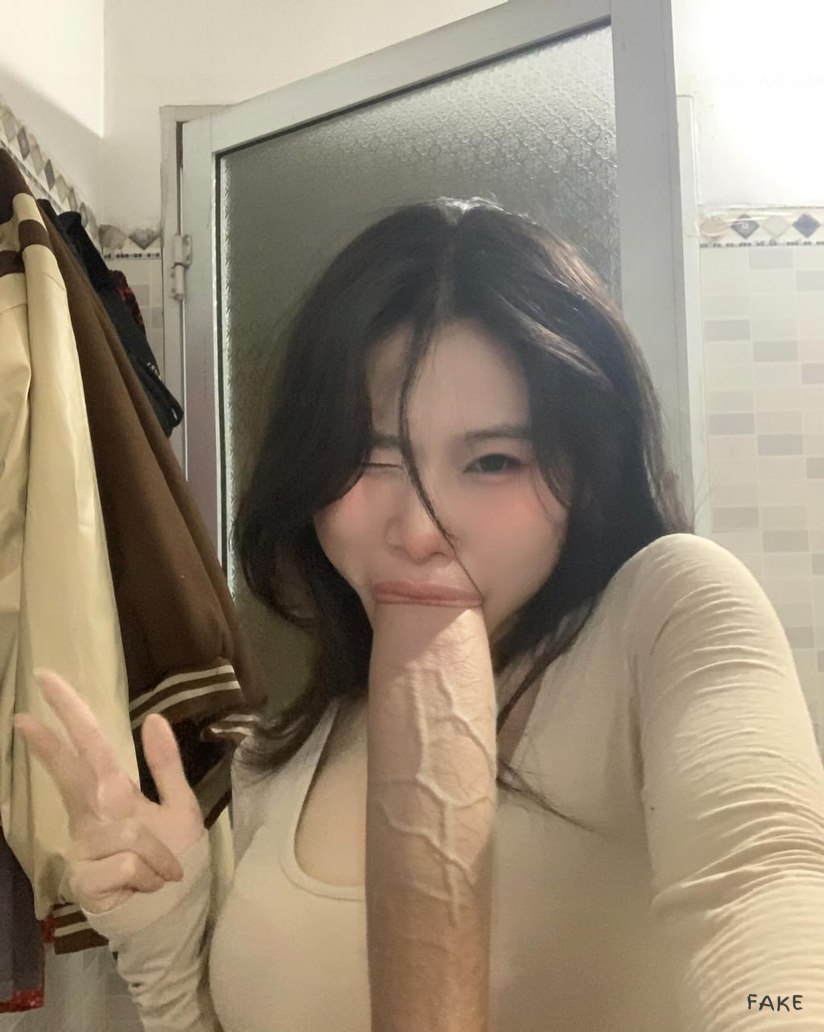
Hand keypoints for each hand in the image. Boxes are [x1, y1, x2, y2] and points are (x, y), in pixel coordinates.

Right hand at [13, 669, 205, 913]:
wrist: (172, 914)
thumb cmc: (173, 858)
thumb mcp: (180, 806)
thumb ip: (166, 765)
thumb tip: (153, 717)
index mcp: (113, 793)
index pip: (90, 746)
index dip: (70, 714)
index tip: (46, 681)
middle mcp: (91, 816)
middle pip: (71, 773)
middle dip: (50, 745)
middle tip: (22, 716)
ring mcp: (83, 848)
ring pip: (124, 831)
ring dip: (156, 853)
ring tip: (165, 871)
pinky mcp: (83, 881)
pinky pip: (124, 864)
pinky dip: (146, 874)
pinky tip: (146, 886)